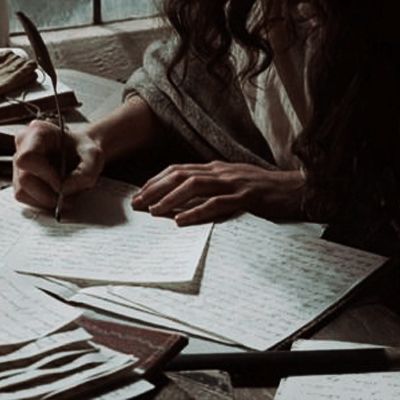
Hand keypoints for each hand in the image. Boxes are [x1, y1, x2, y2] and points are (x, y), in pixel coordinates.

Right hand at [13, 119, 103, 208]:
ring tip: (66, 196)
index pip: (27, 159)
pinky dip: (43, 202)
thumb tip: (64, 189)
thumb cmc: (86, 150)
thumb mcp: (95, 157)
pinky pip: (25, 197)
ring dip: (46, 200)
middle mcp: (23, 145)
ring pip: (22, 192)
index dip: (46, 176)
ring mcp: (19, 163)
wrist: (83, 151)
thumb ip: (86, 172)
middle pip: (24, 180)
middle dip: (48, 194)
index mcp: (38, 132)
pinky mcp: (20, 178)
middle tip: (69, 197)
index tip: (64, 183)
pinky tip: (58, 196)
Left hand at [132, 161, 304, 225]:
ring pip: (194, 187)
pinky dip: (197, 211)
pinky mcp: (246, 197)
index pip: (179, 169)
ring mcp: (233, 183)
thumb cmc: (262, 188)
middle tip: (137, 203)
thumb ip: (212, 184)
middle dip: (155, 188)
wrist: (294, 188)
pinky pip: (217, 204)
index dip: (157, 180)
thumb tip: (186, 196)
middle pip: (180, 175)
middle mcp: (221, 171)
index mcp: (216, 168)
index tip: (141, 192)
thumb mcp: (233, 181)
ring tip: (153, 211)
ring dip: (170, 199)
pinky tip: (181, 220)